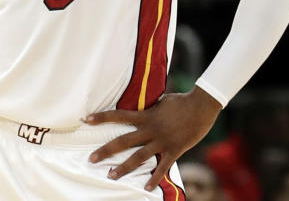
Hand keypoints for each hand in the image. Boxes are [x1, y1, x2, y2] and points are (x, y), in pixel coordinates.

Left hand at [85, 86, 221, 190]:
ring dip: (124, 167)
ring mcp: (162, 141)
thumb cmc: (181, 101)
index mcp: (145, 116)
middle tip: (91, 159)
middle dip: (106, 150)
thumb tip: (137, 107)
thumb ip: (147, 108)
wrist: (202, 106)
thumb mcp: (159, 102)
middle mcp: (150, 130)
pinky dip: (154, 178)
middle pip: (123, 141)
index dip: (102, 117)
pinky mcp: (174, 150)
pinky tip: (146, 187)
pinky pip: (162, 167)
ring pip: (138, 157)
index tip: (86, 119)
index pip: (118, 115)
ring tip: (111, 175)